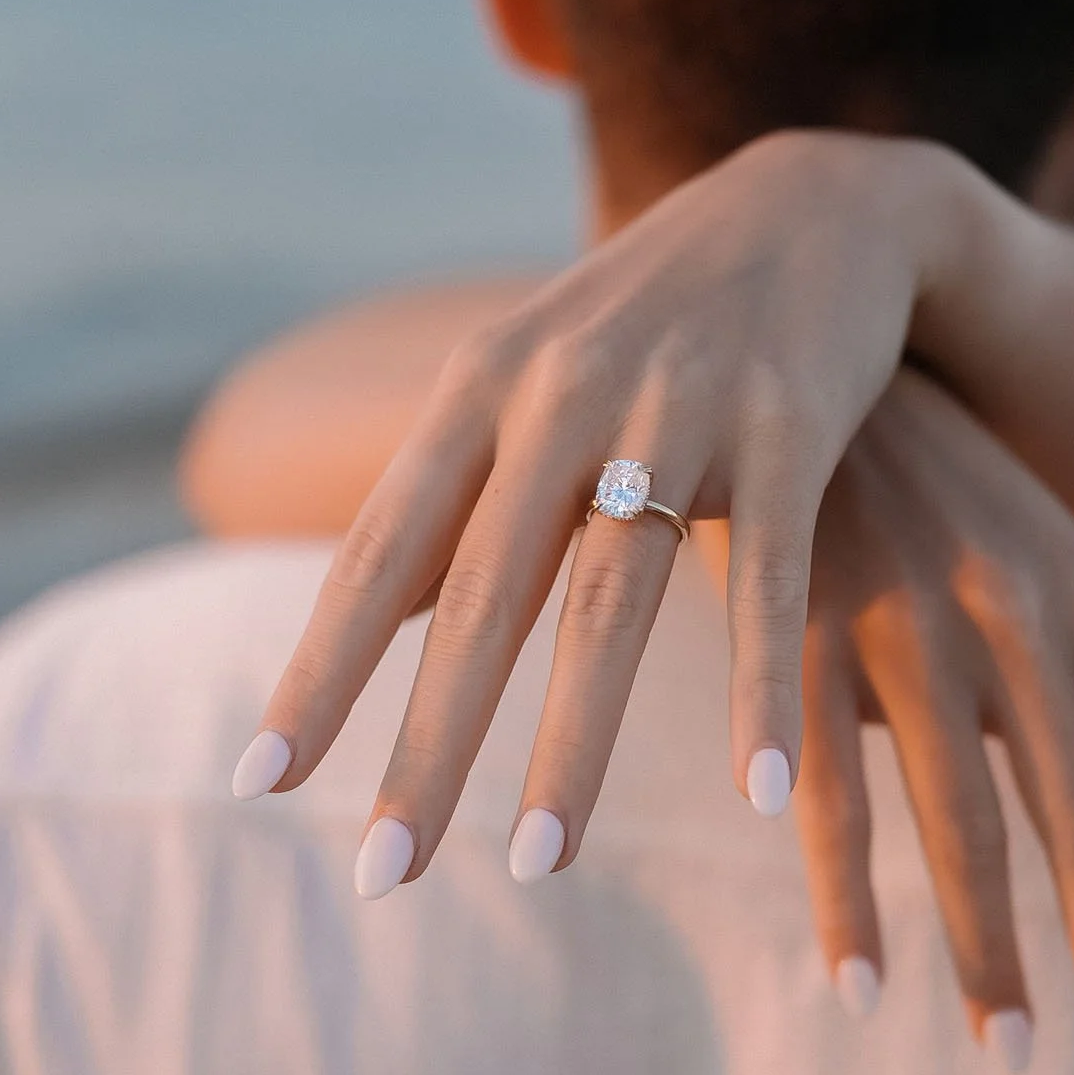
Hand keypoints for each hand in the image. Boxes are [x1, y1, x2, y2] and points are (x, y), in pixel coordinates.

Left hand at [235, 127, 1073, 1070]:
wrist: (813, 200)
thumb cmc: (645, 322)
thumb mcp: (533, 378)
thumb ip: (463, 492)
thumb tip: (378, 621)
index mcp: (481, 387)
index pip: (381, 552)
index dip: (321, 670)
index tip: (261, 784)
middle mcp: (562, 394)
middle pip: (482, 597)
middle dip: (430, 744)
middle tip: (384, 874)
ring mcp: (676, 406)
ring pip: (612, 599)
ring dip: (573, 744)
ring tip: (539, 867)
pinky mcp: (789, 422)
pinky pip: (766, 576)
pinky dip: (759, 688)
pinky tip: (759, 793)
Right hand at [785, 373, 1073, 1074]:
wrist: (798, 346)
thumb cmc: (922, 473)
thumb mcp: (1023, 550)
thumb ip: (1053, 676)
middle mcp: (1019, 619)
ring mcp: (911, 626)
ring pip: (967, 825)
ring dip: (989, 954)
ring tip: (1010, 1051)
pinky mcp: (804, 638)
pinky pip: (833, 800)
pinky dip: (848, 902)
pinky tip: (862, 984)